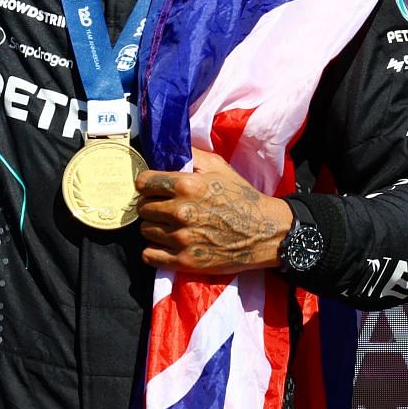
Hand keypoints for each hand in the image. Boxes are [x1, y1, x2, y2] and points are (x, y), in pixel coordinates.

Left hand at [135, 149, 295, 274]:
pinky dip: (154, 251)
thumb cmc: (241, 197)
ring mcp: (181, 238)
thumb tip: (167, 147)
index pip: (143, 182)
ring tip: (170, 226)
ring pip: (145, 231)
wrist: (265, 232)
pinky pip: (149, 255)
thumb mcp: (219, 166)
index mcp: (186, 185)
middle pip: (143, 208)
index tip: (153, 188)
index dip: (147, 184)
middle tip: (165, 207)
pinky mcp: (185, 261)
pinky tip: (166, 245)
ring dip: (155, 227)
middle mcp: (180, 211)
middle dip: (152, 205)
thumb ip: (191, 154)